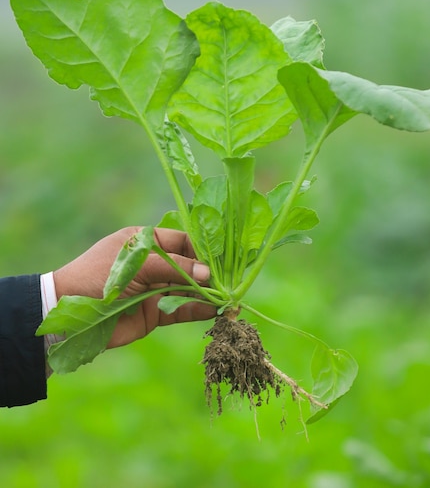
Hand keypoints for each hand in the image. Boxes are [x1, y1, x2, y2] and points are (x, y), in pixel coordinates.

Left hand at [53, 227, 215, 347]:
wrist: (71, 315)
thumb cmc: (99, 276)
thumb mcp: (138, 265)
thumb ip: (174, 268)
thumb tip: (207, 273)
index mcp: (147, 241)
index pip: (183, 241)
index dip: (203, 250)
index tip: (221, 259)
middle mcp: (154, 263)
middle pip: (190, 266)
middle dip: (209, 274)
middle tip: (230, 282)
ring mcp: (156, 288)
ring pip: (190, 289)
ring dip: (207, 294)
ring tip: (228, 299)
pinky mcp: (156, 312)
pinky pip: (182, 309)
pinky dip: (198, 310)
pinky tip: (215, 311)